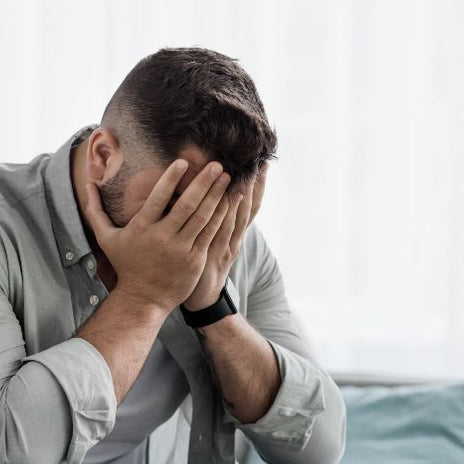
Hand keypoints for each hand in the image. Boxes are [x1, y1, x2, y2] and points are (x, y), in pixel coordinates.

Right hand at [84, 159, 231, 312]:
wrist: (144, 299)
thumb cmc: (126, 265)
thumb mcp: (106, 238)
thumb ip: (95, 210)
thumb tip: (87, 184)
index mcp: (142, 228)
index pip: (158, 198)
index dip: (170, 179)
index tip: (182, 161)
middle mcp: (163, 237)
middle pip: (186, 205)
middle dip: (203, 183)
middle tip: (216, 164)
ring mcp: (181, 249)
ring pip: (202, 218)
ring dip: (216, 196)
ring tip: (227, 178)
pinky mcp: (195, 259)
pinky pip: (210, 233)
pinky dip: (220, 216)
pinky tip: (229, 201)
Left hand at [182, 163, 266, 310]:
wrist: (202, 300)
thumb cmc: (202, 269)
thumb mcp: (213, 245)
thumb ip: (215, 224)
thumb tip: (216, 201)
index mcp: (235, 236)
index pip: (250, 208)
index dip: (257, 188)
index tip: (261, 166)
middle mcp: (234, 240)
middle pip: (248, 209)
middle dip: (253, 186)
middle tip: (258, 163)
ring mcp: (225, 247)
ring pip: (237, 217)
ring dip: (242, 195)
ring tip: (245, 173)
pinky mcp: (213, 254)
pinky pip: (221, 230)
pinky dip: (226, 214)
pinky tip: (228, 198)